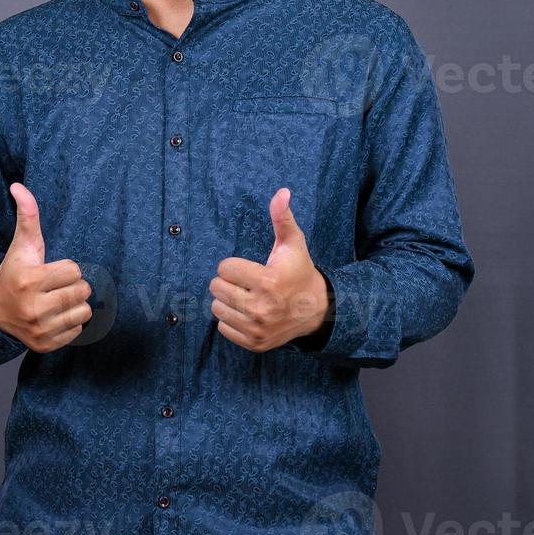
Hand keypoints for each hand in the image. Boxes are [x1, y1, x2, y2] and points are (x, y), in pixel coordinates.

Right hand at [0, 182, 92, 352]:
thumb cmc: (15, 272)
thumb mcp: (22, 245)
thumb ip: (27, 215)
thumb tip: (19, 186)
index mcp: (29, 280)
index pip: (75, 271)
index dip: (67, 268)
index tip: (51, 270)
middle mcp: (33, 308)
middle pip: (83, 292)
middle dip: (73, 286)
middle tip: (56, 286)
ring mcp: (39, 329)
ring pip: (84, 312)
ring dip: (75, 305)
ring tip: (58, 300)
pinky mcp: (45, 345)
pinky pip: (78, 331)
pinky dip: (70, 323)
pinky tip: (55, 315)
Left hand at [209, 187, 330, 352]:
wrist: (317, 310)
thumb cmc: (299, 271)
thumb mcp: (293, 243)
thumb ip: (282, 218)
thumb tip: (282, 191)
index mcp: (267, 281)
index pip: (224, 268)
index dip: (235, 265)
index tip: (251, 268)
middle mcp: (261, 308)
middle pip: (216, 288)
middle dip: (229, 282)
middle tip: (246, 282)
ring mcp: (257, 328)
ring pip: (216, 308)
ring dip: (228, 300)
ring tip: (247, 296)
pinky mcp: (254, 343)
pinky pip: (223, 327)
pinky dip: (231, 319)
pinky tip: (248, 312)